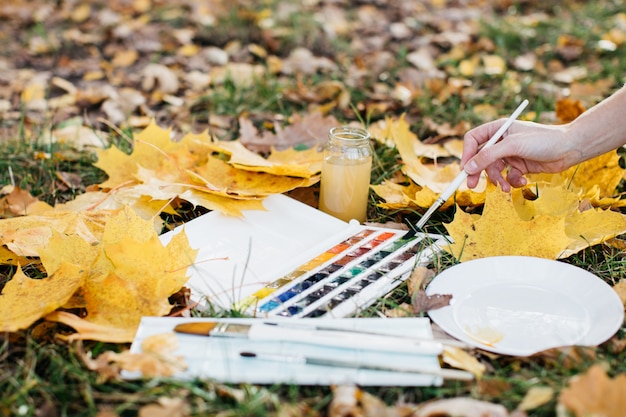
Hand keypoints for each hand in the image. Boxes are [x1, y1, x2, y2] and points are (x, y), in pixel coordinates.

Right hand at [460, 120, 574, 191]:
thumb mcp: (513, 146)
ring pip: (493, 170)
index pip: (473, 140)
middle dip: (477, 172)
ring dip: (498, 180)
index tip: (465, 169)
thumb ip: (488, 156)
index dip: (467, 154)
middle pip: (480, 158)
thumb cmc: (544, 140)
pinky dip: (512, 181)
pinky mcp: (519, 166)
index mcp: (498, 129)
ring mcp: (510, 154)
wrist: (570, 149)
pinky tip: (522, 181)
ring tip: (505, 187)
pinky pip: (507, 177)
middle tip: (472, 186)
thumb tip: (467, 168)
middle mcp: (502, 141)